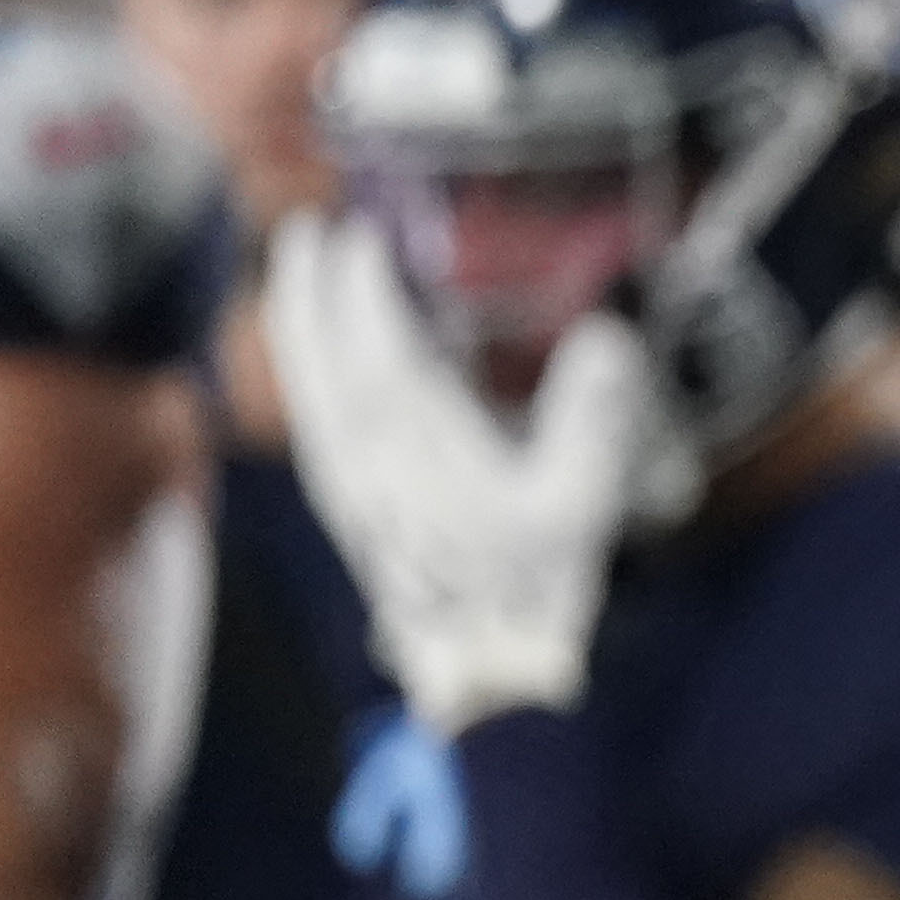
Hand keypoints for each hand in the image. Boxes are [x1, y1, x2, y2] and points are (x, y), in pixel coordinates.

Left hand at [260, 211, 656, 734]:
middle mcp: (370, 462)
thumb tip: (605, 338)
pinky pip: (314, 420)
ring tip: (295, 274)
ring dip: (295, 327)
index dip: (363, 292)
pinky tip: (316, 362)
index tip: (360, 235)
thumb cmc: (533, 582)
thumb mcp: (581, 502)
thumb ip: (591, 418)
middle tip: (304, 230)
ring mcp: (351, 486)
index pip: (378, 354)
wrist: (482, 668)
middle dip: (308, 293)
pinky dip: (307, 374)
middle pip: (322, 363)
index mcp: (422, 453)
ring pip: (308, 390)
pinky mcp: (349, 505)